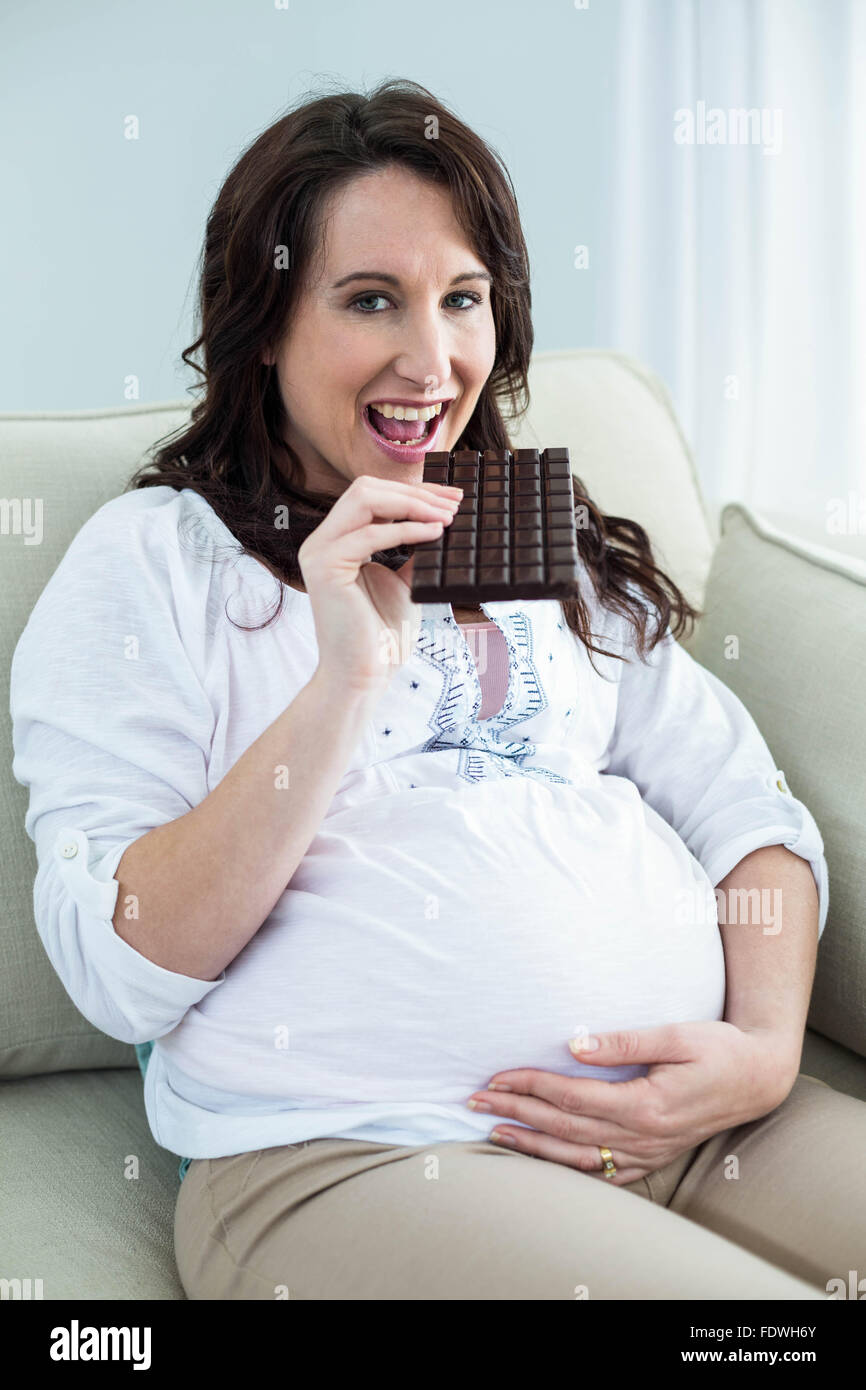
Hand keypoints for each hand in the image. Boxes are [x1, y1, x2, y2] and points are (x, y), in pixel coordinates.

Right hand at [299, 474, 462, 698]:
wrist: (364, 676)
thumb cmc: (383, 636)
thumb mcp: (406, 582)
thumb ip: (415, 551)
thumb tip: (443, 521)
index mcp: (338, 541)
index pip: (374, 497)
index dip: (414, 491)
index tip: (453, 497)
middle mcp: (323, 541)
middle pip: (366, 488)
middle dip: (415, 491)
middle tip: (455, 503)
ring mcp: (319, 551)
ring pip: (364, 499)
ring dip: (412, 504)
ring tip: (447, 516)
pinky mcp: (325, 568)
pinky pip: (369, 534)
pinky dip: (406, 530)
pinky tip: (435, 533)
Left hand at [467, 1021, 801, 1184]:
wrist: (760, 1078)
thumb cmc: (720, 1049)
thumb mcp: (676, 1034)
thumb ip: (624, 1041)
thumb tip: (573, 1043)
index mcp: (644, 1105)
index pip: (570, 1096)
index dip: (529, 1086)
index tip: (495, 1077)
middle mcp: (642, 1136)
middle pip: (564, 1127)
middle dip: (516, 1114)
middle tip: (475, 1103)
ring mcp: (648, 1152)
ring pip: (577, 1156)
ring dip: (532, 1145)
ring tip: (495, 1134)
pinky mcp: (654, 1156)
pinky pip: (604, 1172)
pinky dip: (569, 1167)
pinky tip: (545, 1160)